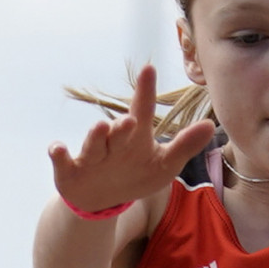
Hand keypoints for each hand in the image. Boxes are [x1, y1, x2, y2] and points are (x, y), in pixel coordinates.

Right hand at [47, 65, 215, 216]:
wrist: (99, 198)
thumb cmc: (135, 174)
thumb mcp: (164, 164)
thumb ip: (185, 146)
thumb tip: (211, 126)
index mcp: (135, 138)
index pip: (141, 111)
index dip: (145, 92)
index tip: (149, 69)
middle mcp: (112, 142)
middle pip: (118, 132)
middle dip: (123, 126)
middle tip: (129, 120)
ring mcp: (90, 155)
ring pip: (92, 144)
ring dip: (95, 137)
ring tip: (101, 127)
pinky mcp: (69, 171)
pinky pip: (62, 161)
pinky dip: (58, 155)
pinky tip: (57, 148)